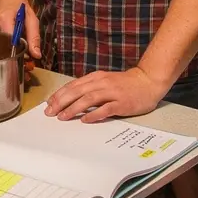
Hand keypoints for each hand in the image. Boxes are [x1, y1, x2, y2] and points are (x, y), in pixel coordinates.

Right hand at [0, 0, 40, 57]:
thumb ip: (34, 37)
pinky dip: (4, 43)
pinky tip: (10, 39)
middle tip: (23, 51)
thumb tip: (36, 54)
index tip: (25, 55)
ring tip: (17, 43)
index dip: (18, 51)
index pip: (9, 42)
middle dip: (14, 52)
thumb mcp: (31, 19)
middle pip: (3, 46)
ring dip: (9, 48)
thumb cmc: (20, 5)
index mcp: (4, 20)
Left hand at [44, 66, 165, 122]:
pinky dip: (94, 114)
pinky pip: (106, 108)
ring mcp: (112, 92)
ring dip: (74, 108)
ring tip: (63, 117)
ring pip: (89, 99)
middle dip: (61, 102)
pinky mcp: (122, 103)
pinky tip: (85, 120)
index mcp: (96, 77)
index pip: (73, 85)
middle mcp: (102, 83)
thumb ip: (90, 88)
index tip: (49, 104)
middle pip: (77, 91)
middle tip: (50, 112)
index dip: (60, 94)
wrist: (148, 81)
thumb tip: (71, 99)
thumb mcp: (105, 81)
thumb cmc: (125, 84)